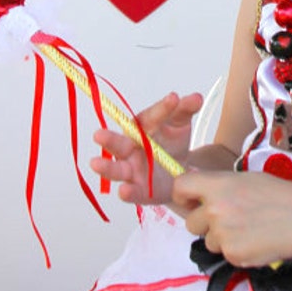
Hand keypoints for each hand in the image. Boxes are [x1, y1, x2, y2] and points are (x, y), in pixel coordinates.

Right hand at [91, 90, 202, 204]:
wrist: (179, 172)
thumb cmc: (172, 143)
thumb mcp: (180, 125)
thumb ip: (185, 110)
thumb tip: (196, 97)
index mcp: (143, 127)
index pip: (151, 117)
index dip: (163, 108)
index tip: (174, 99)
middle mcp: (131, 147)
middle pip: (119, 143)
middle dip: (109, 139)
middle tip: (98, 135)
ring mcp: (133, 169)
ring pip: (117, 169)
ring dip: (106, 168)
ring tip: (95, 164)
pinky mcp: (139, 190)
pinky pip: (132, 192)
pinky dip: (127, 192)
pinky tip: (123, 191)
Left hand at [172, 169, 291, 267]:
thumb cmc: (278, 194)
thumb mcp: (245, 180)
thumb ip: (219, 187)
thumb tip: (198, 194)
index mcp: (218, 186)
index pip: (181, 187)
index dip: (182, 195)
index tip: (189, 201)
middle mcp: (215, 210)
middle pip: (191, 222)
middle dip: (205, 223)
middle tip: (228, 219)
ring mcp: (223, 235)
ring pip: (209, 241)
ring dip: (222, 238)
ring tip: (249, 229)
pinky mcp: (233, 255)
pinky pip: (226, 254)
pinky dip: (237, 250)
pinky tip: (256, 240)